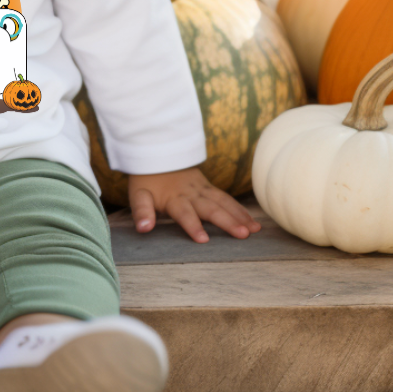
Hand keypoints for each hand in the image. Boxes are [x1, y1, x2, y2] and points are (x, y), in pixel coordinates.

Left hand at [128, 168, 259, 242]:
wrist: (155, 151)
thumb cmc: (146, 179)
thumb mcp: (138, 194)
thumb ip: (141, 211)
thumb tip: (143, 228)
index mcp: (174, 198)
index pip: (184, 213)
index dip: (192, 225)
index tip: (203, 239)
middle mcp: (191, 193)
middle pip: (210, 208)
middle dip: (227, 221)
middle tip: (242, 235)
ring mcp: (202, 189)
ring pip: (223, 202)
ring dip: (239, 215)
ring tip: (254, 230)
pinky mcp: (208, 187)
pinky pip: (226, 198)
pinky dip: (240, 210)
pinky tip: (253, 222)